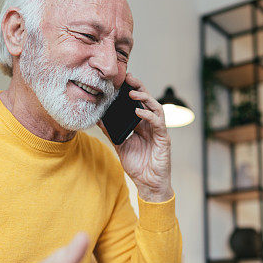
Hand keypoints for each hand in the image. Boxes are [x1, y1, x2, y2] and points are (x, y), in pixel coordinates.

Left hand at [99, 73, 172, 202]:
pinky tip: (139, 111)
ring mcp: (159, 131)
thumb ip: (111, 132)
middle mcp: (151, 125)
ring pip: (155, 107)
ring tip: (132, 92)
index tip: (121, 81)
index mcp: (142, 125)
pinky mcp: (164, 139)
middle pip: (148, 101)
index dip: (132, 91)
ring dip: (145, 98)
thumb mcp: (120, 146)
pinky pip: (158, 123)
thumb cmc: (138, 166)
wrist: (148, 184)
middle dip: (139, 88)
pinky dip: (148, 115)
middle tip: (128, 78)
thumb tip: (98, 119)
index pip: (138, 103)